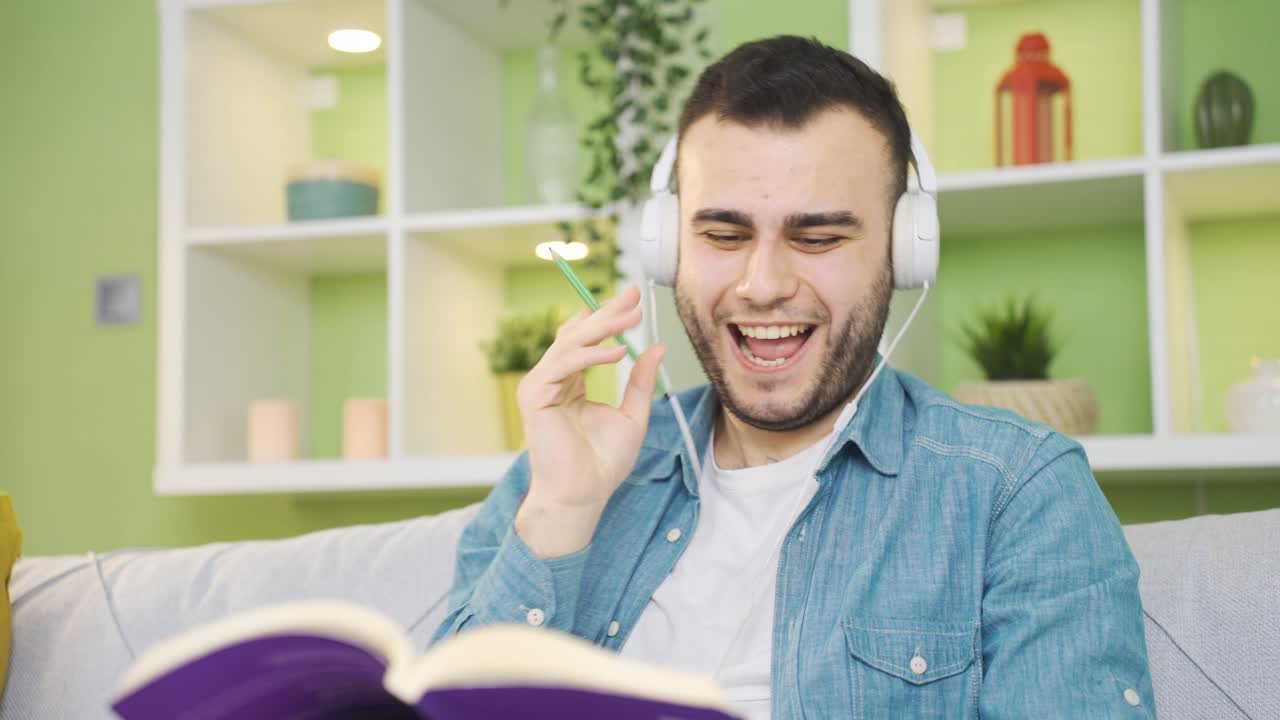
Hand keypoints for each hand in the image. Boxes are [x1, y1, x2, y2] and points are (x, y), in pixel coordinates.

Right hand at [513, 285, 666, 556]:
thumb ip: (640, 381)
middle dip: (607, 312)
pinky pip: (564, 364)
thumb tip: (656, 347)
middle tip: (633, 294)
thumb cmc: (603, 463)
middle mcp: (553, 379)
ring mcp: (541, 386)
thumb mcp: (633, 415)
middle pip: (577, 334)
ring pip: (570, 343)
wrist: (583, 494)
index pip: (587, 339)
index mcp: (571, 382)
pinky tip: (619, 351)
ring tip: (632, 317)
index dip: (609, 316)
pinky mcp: (535, 396)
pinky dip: (591, 355)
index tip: (634, 298)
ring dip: (603, 328)